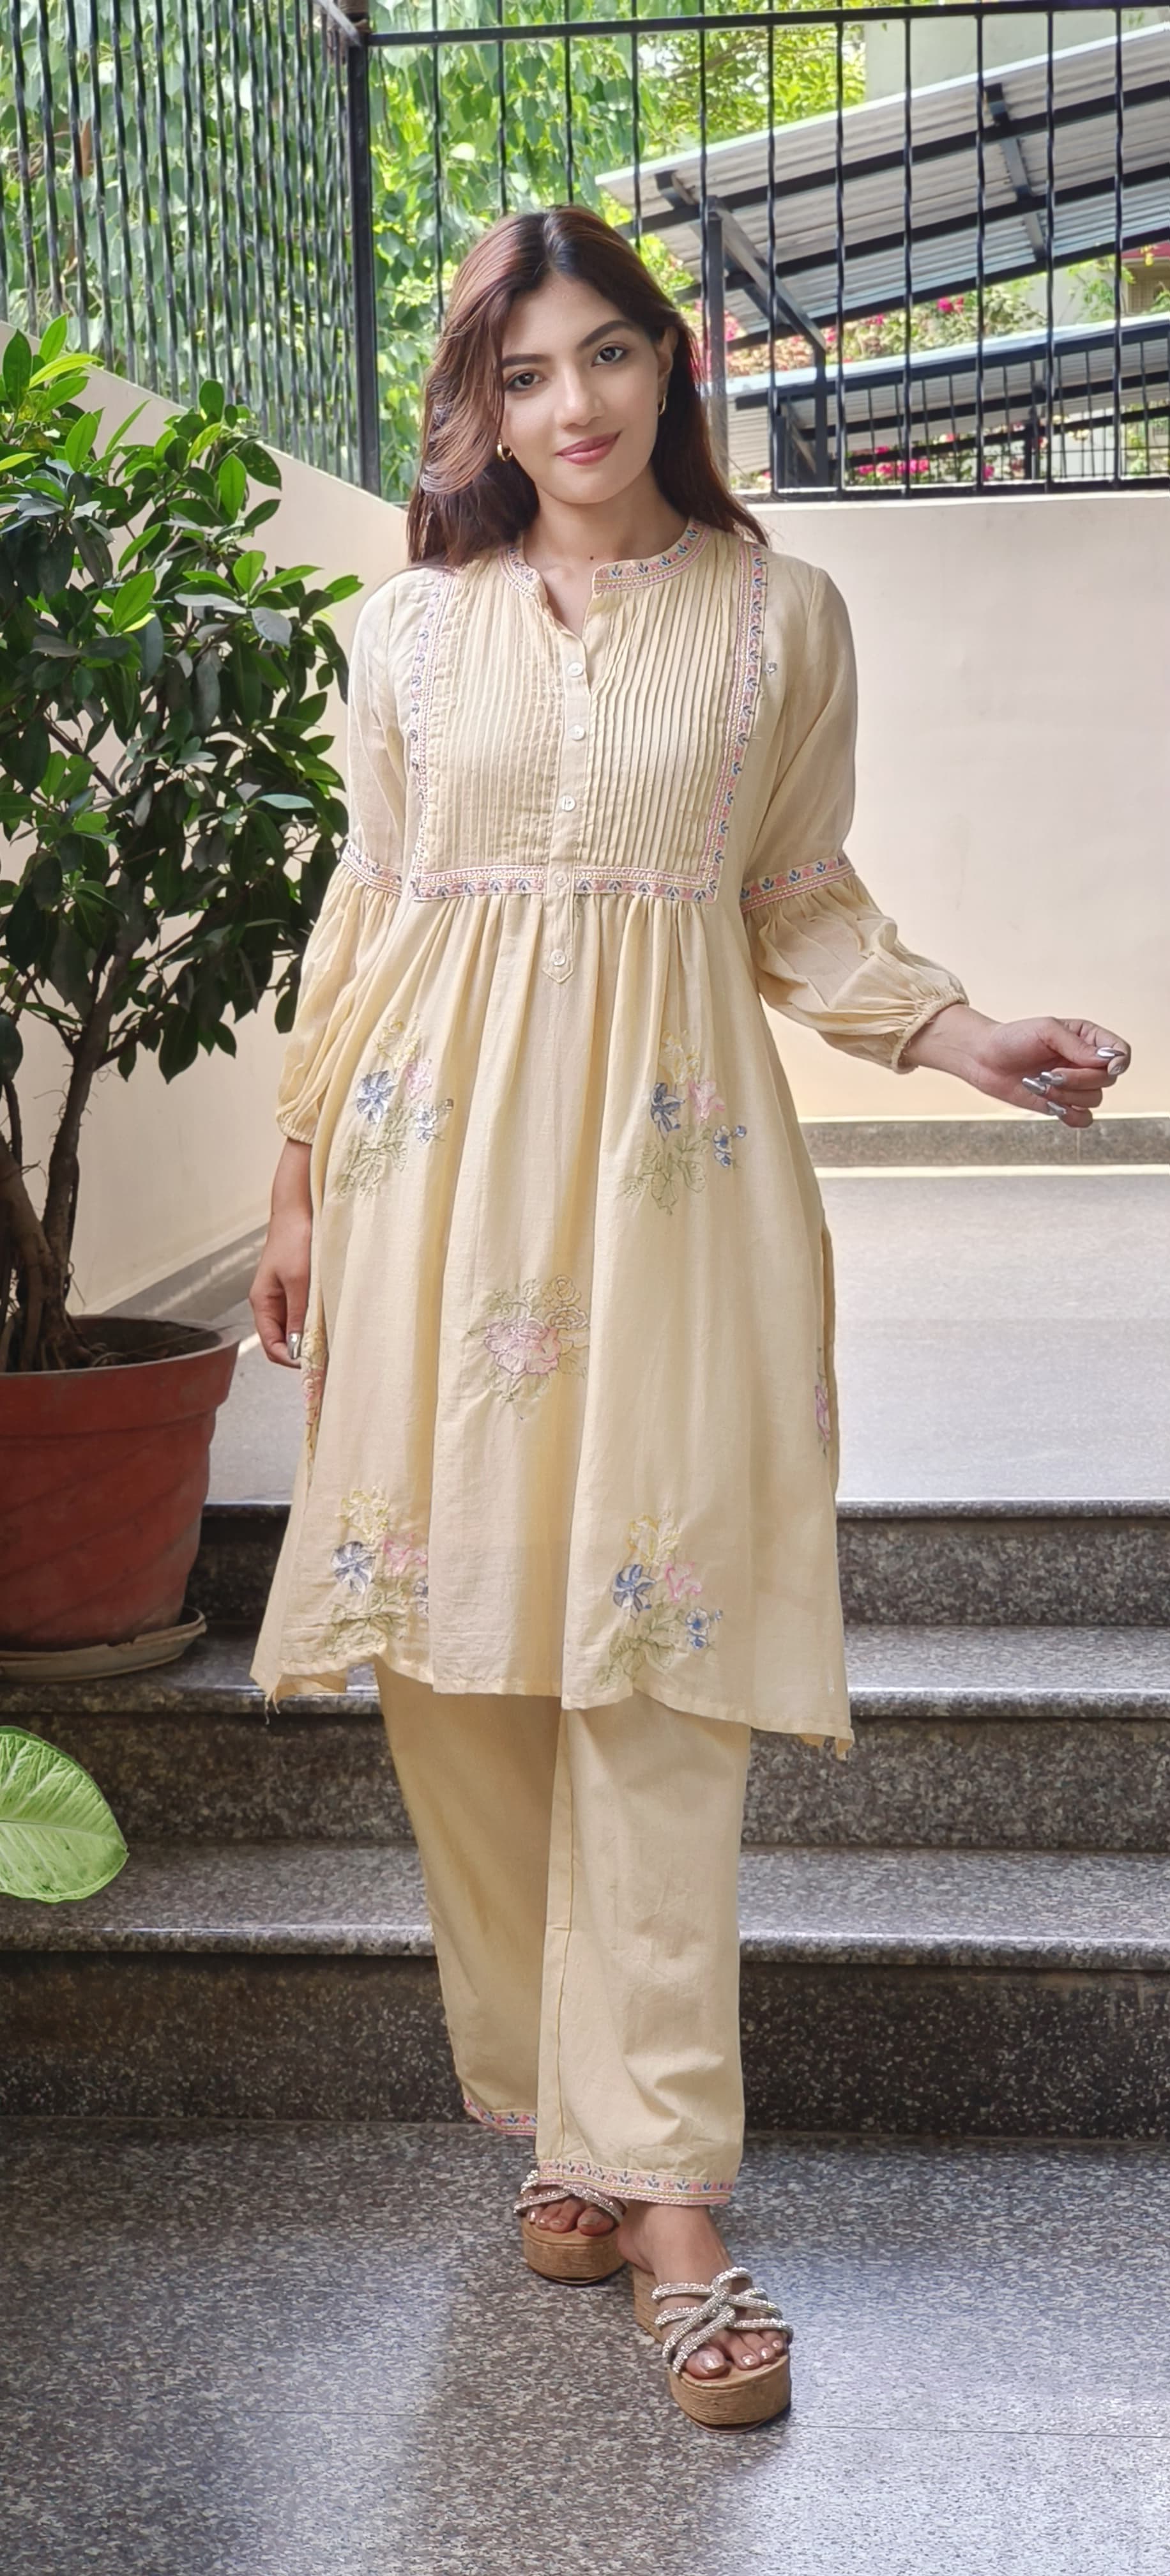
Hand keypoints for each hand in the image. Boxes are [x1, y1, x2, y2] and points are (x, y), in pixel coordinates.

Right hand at [249, 1139, 312, 1364]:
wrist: (299, 1209)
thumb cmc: (294, 1240)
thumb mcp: (297, 1280)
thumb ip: (298, 1314)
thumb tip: (297, 1348)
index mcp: (262, 1303)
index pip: (271, 1345)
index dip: (289, 1359)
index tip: (313, 1364)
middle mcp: (271, 1303)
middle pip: (283, 1340)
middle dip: (302, 1351)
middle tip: (328, 1357)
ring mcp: (284, 1296)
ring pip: (296, 1329)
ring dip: (311, 1337)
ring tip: (333, 1341)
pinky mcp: (297, 1287)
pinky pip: (305, 1313)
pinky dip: (316, 1321)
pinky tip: (333, 1321)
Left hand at [975, 1017, 1130, 1126]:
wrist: (984, 1059)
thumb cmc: (1012, 1038)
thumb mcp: (1046, 1031)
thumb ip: (1077, 1045)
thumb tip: (1107, 1061)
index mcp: (1086, 1038)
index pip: (1120, 1052)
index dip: (1119, 1062)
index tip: (1106, 1067)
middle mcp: (1084, 1062)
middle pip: (1107, 1080)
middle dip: (1079, 1080)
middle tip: (1049, 1074)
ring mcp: (1074, 1084)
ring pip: (1094, 1100)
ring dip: (1067, 1095)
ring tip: (1039, 1083)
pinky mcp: (1062, 1103)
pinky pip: (1083, 1118)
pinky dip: (1069, 1114)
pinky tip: (1050, 1104)